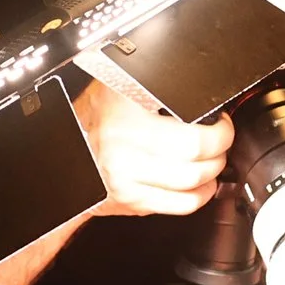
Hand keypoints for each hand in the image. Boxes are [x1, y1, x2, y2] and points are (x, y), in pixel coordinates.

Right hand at [75, 79, 233, 216]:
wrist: (63, 152)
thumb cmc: (89, 116)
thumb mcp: (118, 88)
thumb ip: (152, 83)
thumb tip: (189, 77)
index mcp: (127, 126)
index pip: (193, 141)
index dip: (219, 134)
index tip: (222, 125)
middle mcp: (126, 159)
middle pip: (196, 167)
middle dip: (219, 153)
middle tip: (221, 141)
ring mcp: (129, 185)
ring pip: (191, 190)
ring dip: (212, 176)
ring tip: (213, 161)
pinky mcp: (131, 203)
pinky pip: (178, 207)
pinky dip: (198, 197)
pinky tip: (201, 185)